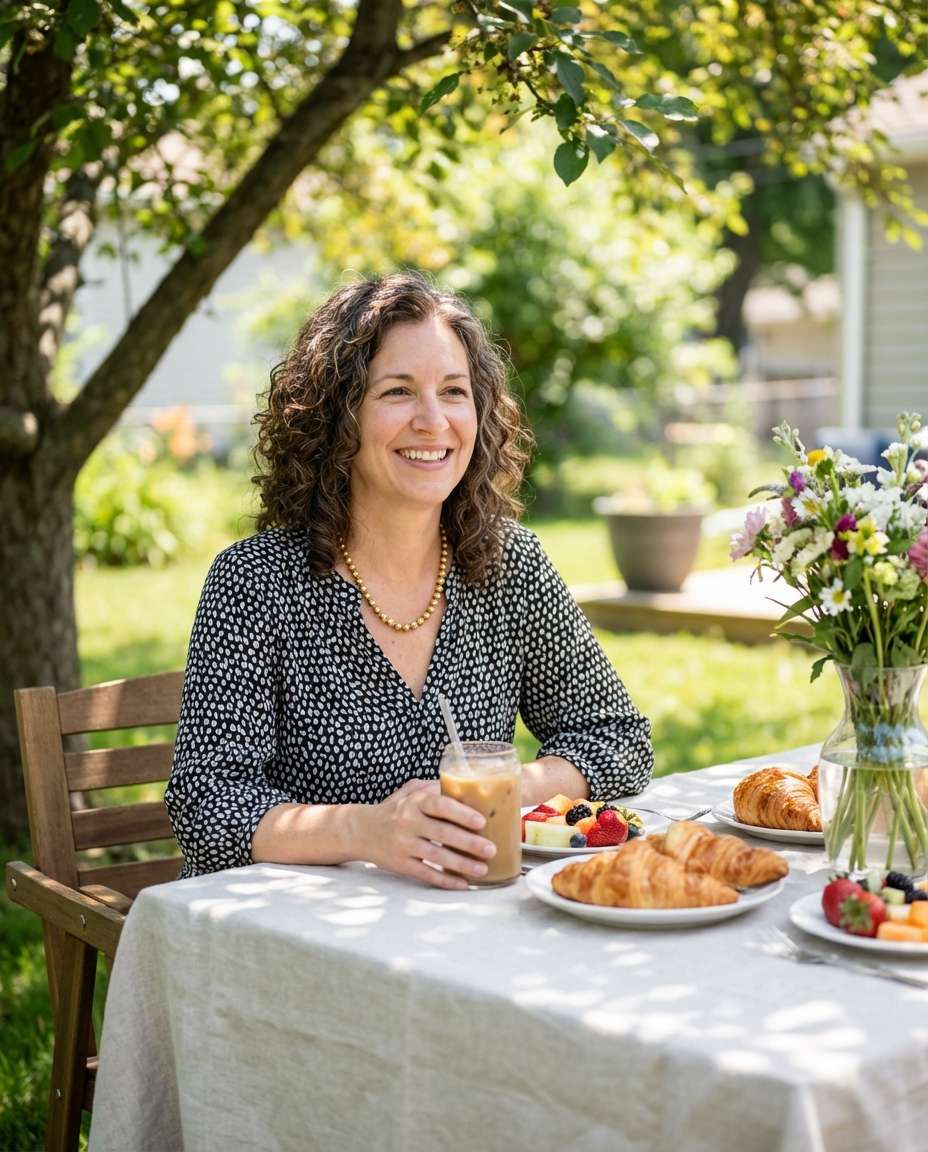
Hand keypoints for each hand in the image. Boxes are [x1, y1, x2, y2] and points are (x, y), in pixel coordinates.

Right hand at [364, 778, 496, 889]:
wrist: (361, 830)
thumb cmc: (394, 810)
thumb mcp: (410, 793)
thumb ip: (434, 789)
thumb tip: (467, 788)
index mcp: (414, 802)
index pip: (439, 805)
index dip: (461, 813)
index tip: (481, 821)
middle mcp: (408, 822)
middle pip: (442, 833)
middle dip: (469, 843)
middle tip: (491, 849)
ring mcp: (404, 845)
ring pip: (437, 856)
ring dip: (462, 864)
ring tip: (482, 868)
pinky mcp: (401, 865)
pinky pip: (426, 874)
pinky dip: (445, 880)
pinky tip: (462, 883)